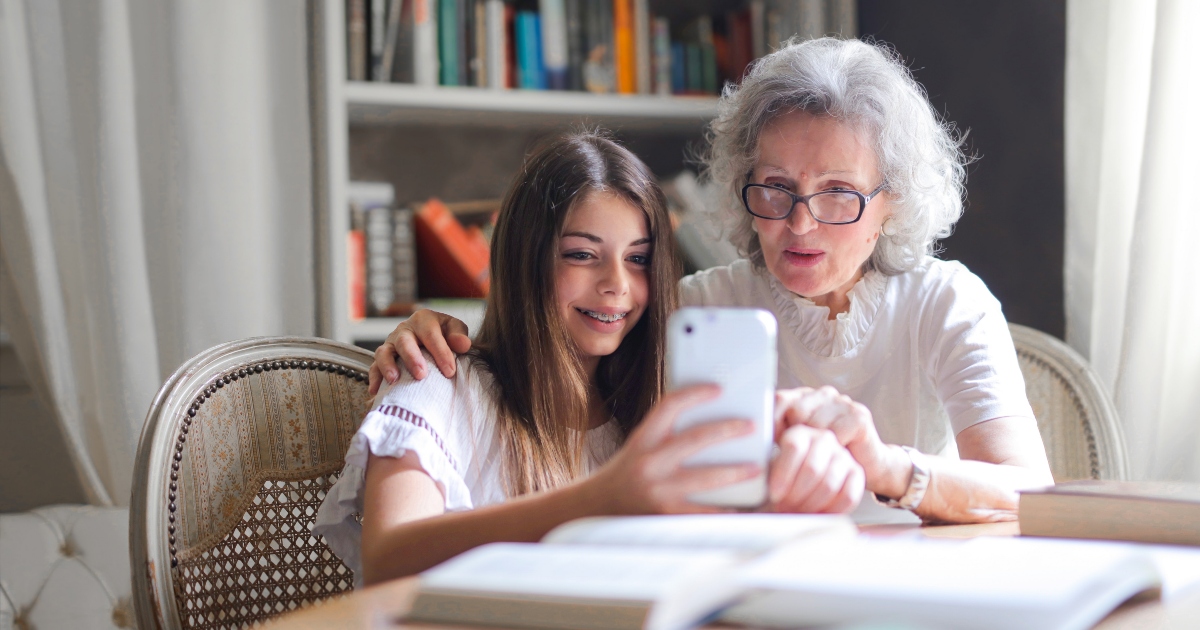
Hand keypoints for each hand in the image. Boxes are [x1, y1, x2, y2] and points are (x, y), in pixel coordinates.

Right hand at [368, 309, 472, 394]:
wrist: (428, 336)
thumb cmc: (443, 334)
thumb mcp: (453, 328)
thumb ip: (458, 335)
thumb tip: (463, 344)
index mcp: (423, 320)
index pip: (431, 335)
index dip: (440, 353)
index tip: (450, 372)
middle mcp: (404, 330)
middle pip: (404, 342)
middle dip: (412, 358)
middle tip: (421, 375)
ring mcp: (391, 344)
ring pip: (384, 352)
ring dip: (387, 366)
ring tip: (394, 380)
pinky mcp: (383, 358)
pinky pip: (374, 367)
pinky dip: (374, 379)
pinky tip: (376, 392)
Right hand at [586, 385, 762, 514]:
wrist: (595, 509)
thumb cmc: (624, 475)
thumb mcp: (639, 447)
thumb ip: (665, 436)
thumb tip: (707, 423)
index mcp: (642, 440)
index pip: (669, 406)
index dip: (695, 394)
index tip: (718, 389)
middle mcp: (648, 463)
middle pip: (695, 439)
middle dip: (728, 430)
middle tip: (751, 426)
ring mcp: (658, 490)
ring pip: (706, 478)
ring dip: (735, 472)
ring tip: (755, 467)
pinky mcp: (666, 516)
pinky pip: (704, 512)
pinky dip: (725, 509)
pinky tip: (742, 506)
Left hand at [768, 425, 863, 512]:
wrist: (804, 486)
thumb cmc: (782, 479)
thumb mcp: (768, 470)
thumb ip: (763, 470)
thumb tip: (750, 476)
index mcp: (799, 432)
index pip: (794, 447)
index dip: (783, 474)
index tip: (774, 495)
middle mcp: (823, 438)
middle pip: (812, 468)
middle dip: (796, 494)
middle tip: (785, 508)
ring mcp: (842, 454)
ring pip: (829, 484)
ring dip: (811, 505)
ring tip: (797, 512)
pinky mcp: (857, 473)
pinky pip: (848, 495)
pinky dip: (831, 510)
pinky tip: (817, 515)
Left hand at [774, 387, 904, 497]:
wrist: (868, 467)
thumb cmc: (827, 458)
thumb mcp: (798, 445)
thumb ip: (778, 434)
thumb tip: (752, 435)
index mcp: (804, 397)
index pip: (779, 400)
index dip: (773, 422)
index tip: (774, 443)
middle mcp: (823, 394)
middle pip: (796, 411)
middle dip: (797, 437)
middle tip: (803, 455)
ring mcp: (842, 402)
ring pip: (815, 424)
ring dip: (816, 447)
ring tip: (822, 456)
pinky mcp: (859, 416)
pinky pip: (835, 434)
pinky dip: (834, 450)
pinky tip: (839, 454)